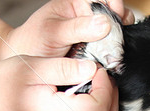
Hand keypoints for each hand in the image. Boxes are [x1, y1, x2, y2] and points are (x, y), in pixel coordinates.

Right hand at [0, 55, 117, 110]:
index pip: (97, 108)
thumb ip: (63, 68)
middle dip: (111, 94)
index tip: (97, 69)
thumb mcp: (31, 67)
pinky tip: (89, 93)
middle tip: (100, 75)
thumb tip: (91, 69)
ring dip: (108, 104)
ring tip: (97, 83)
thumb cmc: (3, 86)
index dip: (105, 87)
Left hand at [1, 0, 134, 59]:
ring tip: (116, 48)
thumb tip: (105, 24)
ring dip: (120, 40)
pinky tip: (113, 58)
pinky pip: (114, 49)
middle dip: (120, 24)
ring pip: (118, 32)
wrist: (29, 65)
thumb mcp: (53, 32)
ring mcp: (95, 34)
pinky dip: (116, 53)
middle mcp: (89, 15)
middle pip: (115, 14)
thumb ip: (78, 28)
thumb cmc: (35, 42)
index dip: (114, 4)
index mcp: (78, 2)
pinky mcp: (99, 51)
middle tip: (119, 36)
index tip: (117, 15)